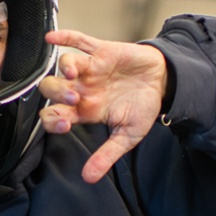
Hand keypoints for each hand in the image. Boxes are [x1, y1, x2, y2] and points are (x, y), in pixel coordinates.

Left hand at [38, 29, 169, 183]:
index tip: (65, 126)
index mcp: (85, 110)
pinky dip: (64, 37)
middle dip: (57, 95)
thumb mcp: (127, 136)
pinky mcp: (103, 51)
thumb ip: (106, 156)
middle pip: (53, 89)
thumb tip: (89, 178)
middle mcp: (82, 88)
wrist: (164, 84)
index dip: (53, 121)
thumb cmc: (143, 108)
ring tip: (73, 75)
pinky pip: (79, 41)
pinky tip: (51, 37)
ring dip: (64, 69)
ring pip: (65, 64)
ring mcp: (91, 68)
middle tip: (73, 100)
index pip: (56, 115)